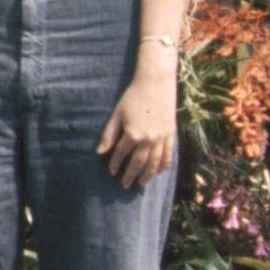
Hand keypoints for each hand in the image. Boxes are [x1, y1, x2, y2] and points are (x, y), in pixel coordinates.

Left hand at [96, 72, 176, 189]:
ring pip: (154, 162)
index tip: (112, 173)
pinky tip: (159, 172)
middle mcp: (148, 139)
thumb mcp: (117, 114)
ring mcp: (161, 138)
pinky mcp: (171, 134)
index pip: (121, 154)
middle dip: (131, 175)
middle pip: (138, 163)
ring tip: (141, 183)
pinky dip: (163, 165)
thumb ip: (109, 134)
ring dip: (147, 175)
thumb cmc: (132, 97)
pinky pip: (168, 154)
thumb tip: (99, 153)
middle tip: (125, 186)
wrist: (155, 84)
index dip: (115, 164)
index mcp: (133, 134)